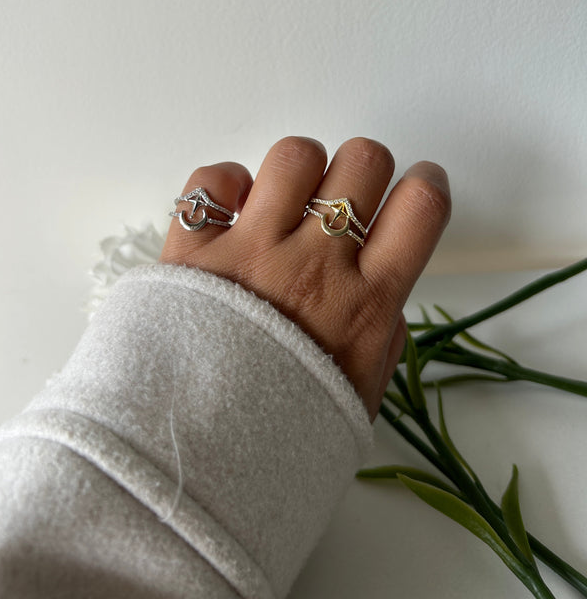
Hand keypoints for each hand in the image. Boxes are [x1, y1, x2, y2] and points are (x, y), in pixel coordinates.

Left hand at [160, 137, 450, 419]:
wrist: (196, 462)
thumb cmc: (282, 434)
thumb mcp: (360, 398)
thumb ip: (380, 337)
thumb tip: (379, 290)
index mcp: (365, 304)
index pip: (421, 208)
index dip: (426, 184)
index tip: (418, 187)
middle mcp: (315, 265)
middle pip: (362, 161)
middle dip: (361, 171)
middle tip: (343, 201)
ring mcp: (251, 250)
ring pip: (295, 155)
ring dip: (298, 172)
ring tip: (285, 204)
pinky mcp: (192, 249)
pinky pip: (212, 179)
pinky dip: (224, 186)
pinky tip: (231, 212)